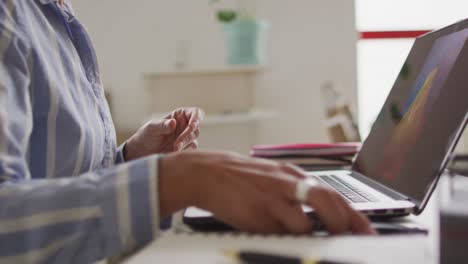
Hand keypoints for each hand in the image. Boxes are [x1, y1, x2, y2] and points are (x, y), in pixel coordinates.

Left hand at [124, 107, 203, 160]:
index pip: (195, 112)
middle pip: (195, 127)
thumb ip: (163, 125)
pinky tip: (174, 152)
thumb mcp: (152, 128)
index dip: (197, 118)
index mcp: (178, 115)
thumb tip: (173, 122)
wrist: (142, 152)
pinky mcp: (185, 148)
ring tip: (173, 148)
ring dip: (185, 143)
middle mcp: (184, 125)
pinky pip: (192, 147)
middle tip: (177, 143)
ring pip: (194, 137)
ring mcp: (185, 136)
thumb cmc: (146, 136)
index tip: (192, 126)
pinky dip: (185, 150)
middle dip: (187, 134)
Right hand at [159, 151, 374, 234]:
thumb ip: (295, 194)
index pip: (334, 194)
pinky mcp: (257, 212)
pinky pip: (282, 230)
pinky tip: (290, 240)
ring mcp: (273, 197)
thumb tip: (318, 218)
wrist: (209, 172)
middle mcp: (288, 183)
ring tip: (325, 242)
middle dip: (347, 224)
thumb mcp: (273, 179)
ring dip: (320, 233)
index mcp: (294, 175)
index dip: (355, 215)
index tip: (368, 232)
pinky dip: (292, 239)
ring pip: (308, 219)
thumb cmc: (242, 178)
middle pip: (329, 201)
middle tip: (356, 240)